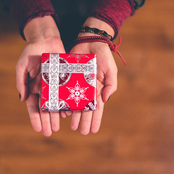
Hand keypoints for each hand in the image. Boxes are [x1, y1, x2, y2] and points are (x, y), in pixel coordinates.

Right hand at [16, 16, 64, 136]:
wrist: (46, 39)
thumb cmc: (31, 52)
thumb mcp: (22, 65)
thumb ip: (21, 82)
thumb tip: (22, 99)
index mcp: (32, 88)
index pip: (33, 106)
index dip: (35, 118)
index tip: (38, 129)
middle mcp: (44, 89)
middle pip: (45, 109)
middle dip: (47, 121)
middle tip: (50, 132)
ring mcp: (54, 86)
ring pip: (56, 104)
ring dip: (56, 116)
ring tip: (58, 126)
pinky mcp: (64, 80)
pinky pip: (66, 94)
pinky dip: (67, 104)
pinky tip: (68, 113)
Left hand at [65, 17, 117, 134]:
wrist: (89, 41)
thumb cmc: (103, 56)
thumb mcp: (111, 70)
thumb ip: (110, 84)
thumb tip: (105, 100)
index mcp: (98, 89)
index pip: (97, 108)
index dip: (96, 119)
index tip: (94, 130)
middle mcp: (87, 90)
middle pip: (85, 109)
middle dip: (84, 121)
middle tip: (81, 132)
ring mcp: (76, 85)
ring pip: (74, 103)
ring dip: (73, 115)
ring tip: (71, 126)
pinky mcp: (67, 78)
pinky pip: (64, 92)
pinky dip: (63, 102)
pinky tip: (62, 111)